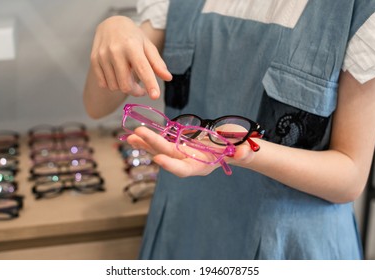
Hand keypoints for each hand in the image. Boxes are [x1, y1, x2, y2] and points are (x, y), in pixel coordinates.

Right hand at [90, 16, 171, 98]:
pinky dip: (113, 85)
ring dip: (124, 88)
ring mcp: (102, 56)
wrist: (110, 23)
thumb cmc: (132, 36)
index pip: (142, 68)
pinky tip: (117, 76)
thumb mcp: (148, 46)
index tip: (155, 96)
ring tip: (128, 78)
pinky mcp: (94, 60)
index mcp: (132, 45)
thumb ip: (157, 63)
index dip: (149, 83)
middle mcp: (115, 50)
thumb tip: (168, 78)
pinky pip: (104, 84)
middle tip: (141, 90)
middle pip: (126, 84)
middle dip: (136, 91)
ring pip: (115, 86)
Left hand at [126, 127, 255, 176]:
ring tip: (130, 137)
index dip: (172, 166)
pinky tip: (137, 135)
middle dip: (153, 146)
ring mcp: (183, 152)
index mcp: (202, 166)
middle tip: (137, 135)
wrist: (232, 145)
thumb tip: (243, 152)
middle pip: (169, 155)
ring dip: (145, 143)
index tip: (159, 159)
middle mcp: (189, 161)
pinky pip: (162, 141)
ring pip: (161, 149)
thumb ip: (243, 152)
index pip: (184, 169)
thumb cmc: (240, 148)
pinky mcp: (180, 143)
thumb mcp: (244, 149)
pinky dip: (150, 139)